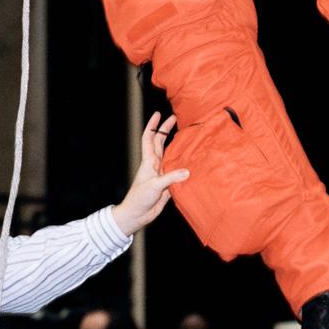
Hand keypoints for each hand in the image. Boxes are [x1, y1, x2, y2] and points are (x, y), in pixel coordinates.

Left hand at [111, 112, 186, 234]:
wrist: (138, 214)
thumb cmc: (140, 198)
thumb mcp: (155, 186)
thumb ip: (171, 178)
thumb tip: (187, 171)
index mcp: (149, 161)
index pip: (149, 138)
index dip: (152, 126)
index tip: (158, 114)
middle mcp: (155, 164)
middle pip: (160, 142)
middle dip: (165, 130)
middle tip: (175, 119)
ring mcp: (161, 173)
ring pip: (169, 154)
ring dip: (175, 145)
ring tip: (185, 135)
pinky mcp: (167, 184)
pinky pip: (176, 170)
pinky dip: (182, 164)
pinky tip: (190, 161)